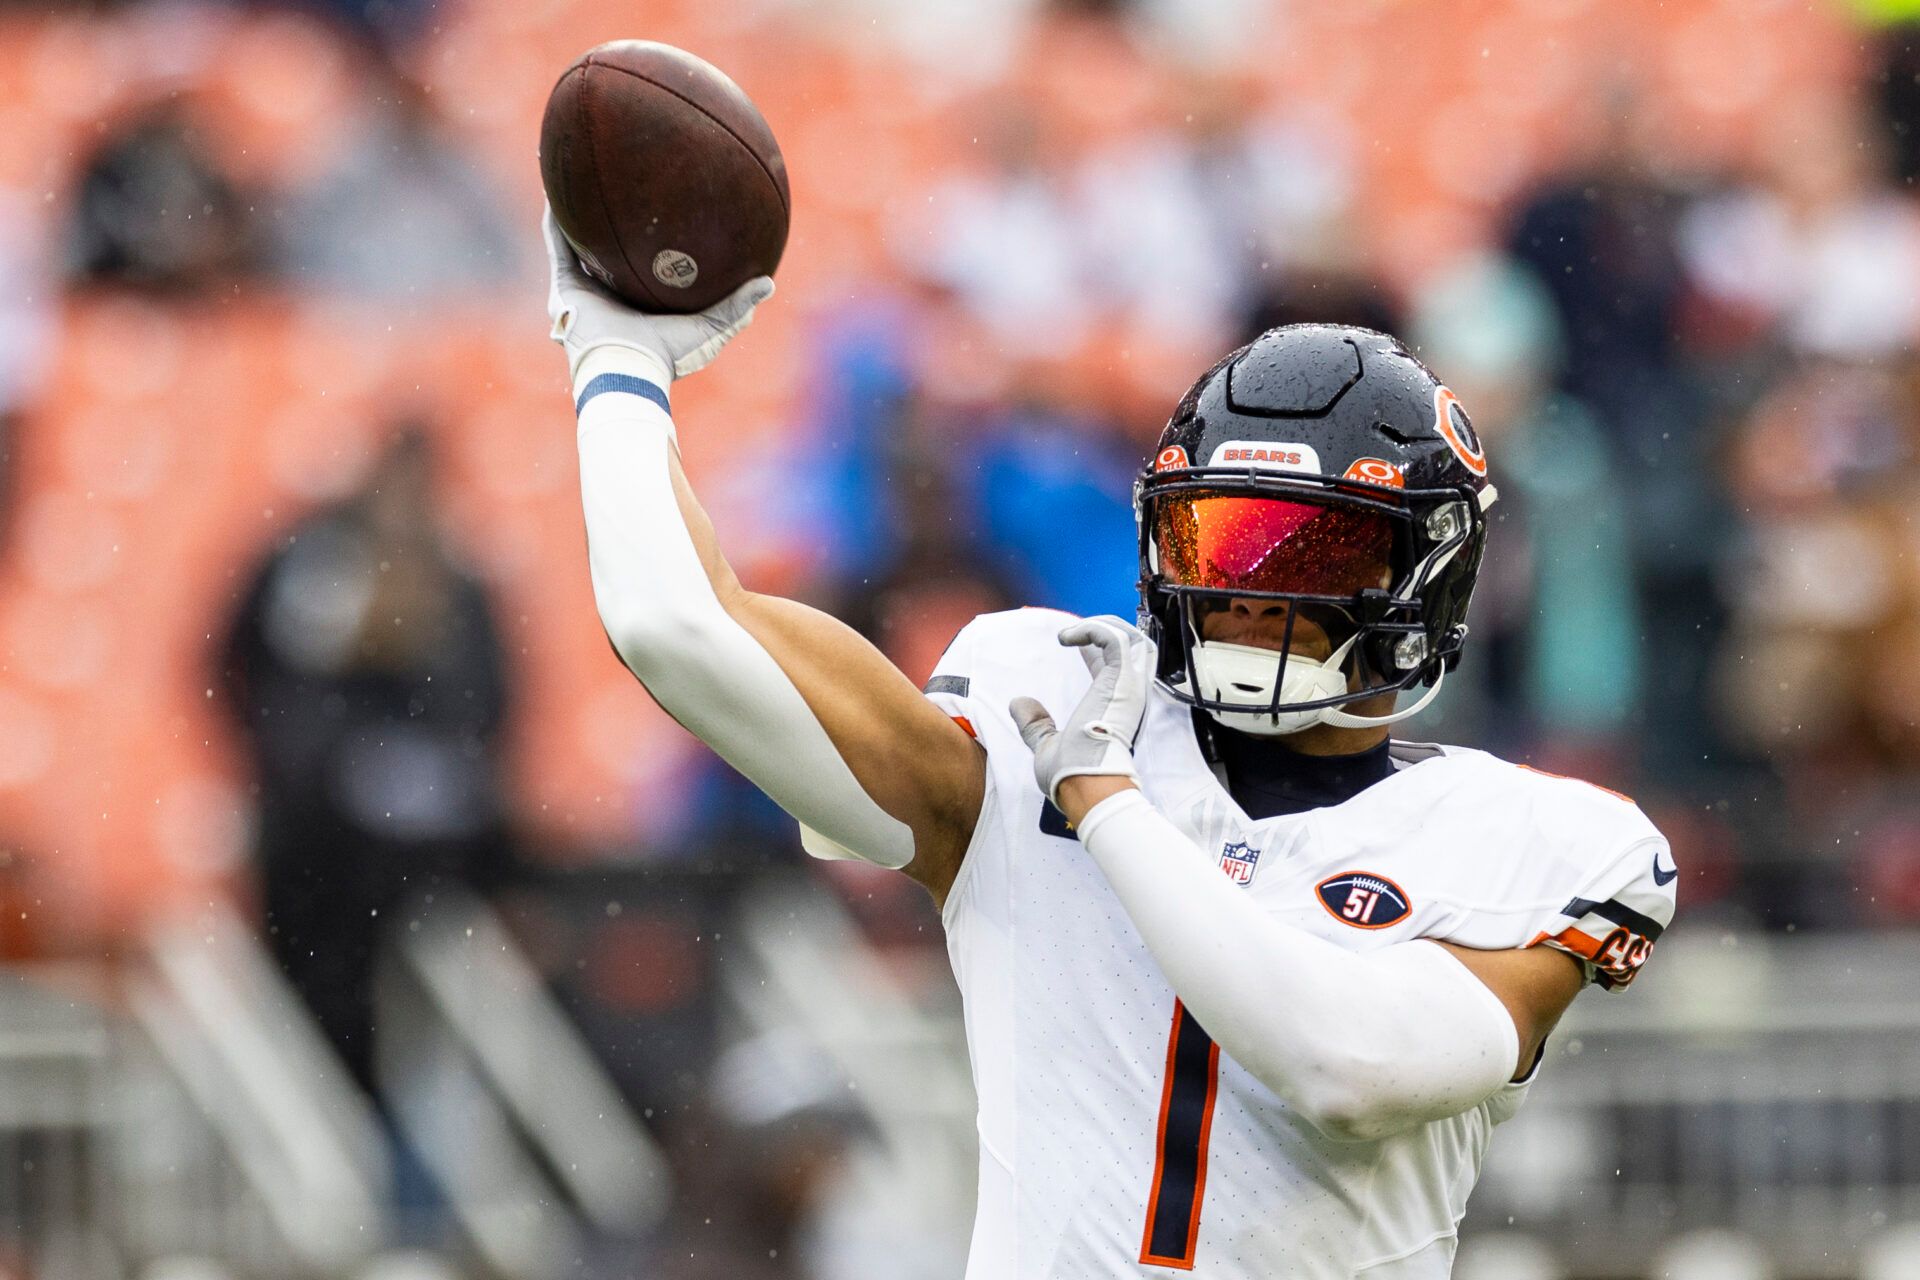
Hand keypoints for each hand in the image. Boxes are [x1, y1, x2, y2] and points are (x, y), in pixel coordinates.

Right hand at [544, 205, 773, 383]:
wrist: (628, 369)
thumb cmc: (670, 355)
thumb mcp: (712, 328)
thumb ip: (737, 306)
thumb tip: (768, 282)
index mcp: (641, 305)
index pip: (646, 268)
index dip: (651, 244)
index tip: (662, 214)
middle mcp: (611, 296)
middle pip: (610, 252)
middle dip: (612, 224)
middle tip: (623, 189)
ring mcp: (585, 291)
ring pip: (578, 244)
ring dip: (577, 213)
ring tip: (580, 175)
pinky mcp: (565, 288)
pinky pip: (559, 245)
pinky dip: (555, 219)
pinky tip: (560, 188)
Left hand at [1010, 616, 1156, 818]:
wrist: (1087, 787)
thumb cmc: (1073, 776)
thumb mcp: (1048, 746)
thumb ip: (1036, 725)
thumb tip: (1018, 704)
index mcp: (1118, 708)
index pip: (1119, 666)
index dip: (1098, 647)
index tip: (1072, 640)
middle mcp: (1129, 695)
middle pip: (1137, 646)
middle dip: (1109, 629)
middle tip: (1077, 631)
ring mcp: (1129, 687)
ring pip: (1132, 637)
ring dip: (1103, 625)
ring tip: (1073, 630)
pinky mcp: (1122, 680)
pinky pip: (1114, 640)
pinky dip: (1092, 630)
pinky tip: (1066, 638)